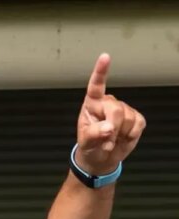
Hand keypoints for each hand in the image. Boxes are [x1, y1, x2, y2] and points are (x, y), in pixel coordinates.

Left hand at [75, 53, 146, 174]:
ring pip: (128, 118)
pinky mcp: (136, 118)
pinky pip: (138, 123)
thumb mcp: (85, 141)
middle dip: (112, 128)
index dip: (101, 71)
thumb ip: (94, 133)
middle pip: (116, 110)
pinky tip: (123, 137)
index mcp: (92, 104)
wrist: (101, 157)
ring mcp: (124, 109)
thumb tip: (109, 127)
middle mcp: (108, 103)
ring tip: (111, 140)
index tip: (105, 57)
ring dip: (120, 134)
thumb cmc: (90, 145)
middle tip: (105, 141)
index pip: (96, 86)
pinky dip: (131, 135)